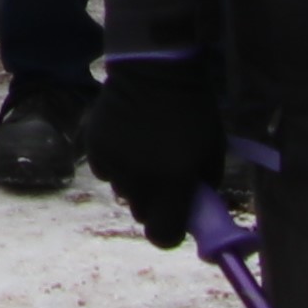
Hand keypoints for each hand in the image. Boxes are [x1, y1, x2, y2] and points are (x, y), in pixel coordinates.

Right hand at [85, 48, 227, 248]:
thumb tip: (195, 206)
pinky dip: (117, 164)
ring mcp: (113, 166)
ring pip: (124, 193)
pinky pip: (107, 172)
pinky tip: (127, 140)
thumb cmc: (192, 111)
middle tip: (166, 180)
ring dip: (136, 182)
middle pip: (143, 215)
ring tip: (146, 153)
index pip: (164, 236)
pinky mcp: (95, 149)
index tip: (178, 220)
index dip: (171, 233)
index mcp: (172, 183)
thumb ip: (205, 185)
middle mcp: (139, 181)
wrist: (153, 70)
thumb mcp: (212, 151)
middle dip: (156, 204)